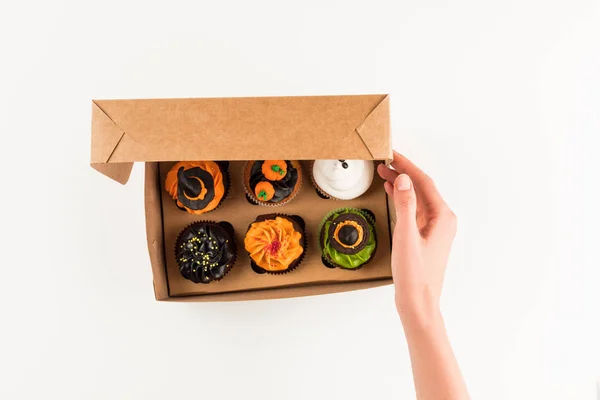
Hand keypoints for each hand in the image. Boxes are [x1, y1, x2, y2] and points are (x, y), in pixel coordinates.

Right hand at [377, 152, 456, 320]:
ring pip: (417, 198)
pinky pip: (415, 210)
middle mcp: (442, 220)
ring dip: (402, 185)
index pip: (424, 182)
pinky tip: (393, 193)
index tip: (392, 154)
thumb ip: (405, 206)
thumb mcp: (406, 236)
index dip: (407, 166)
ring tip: (384, 173)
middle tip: (384, 161)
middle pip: (421, 188)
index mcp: (443, 217)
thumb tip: (405, 180)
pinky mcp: (426, 236)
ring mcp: (435, 229)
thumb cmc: (414, 275)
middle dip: (403, 172)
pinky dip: (403, 199)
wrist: (418, 302)